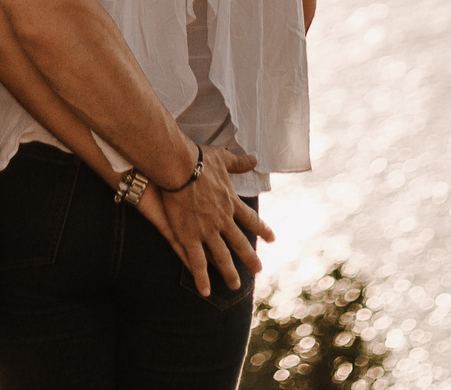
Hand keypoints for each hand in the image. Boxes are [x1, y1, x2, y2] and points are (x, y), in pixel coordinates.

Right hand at [142, 148, 270, 295]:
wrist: (179, 166)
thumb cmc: (198, 159)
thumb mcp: (222, 158)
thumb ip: (239, 162)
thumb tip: (254, 158)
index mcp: (230, 202)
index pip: (250, 219)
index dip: (261, 229)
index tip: (272, 238)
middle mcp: (222, 220)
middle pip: (239, 242)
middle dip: (249, 258)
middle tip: (258, 270)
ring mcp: (207, 230)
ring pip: (221, 256)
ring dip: (229, 272)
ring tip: (235, 286)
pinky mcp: (188, 236)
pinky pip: (196, 261)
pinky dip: (201, 277)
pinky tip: (205, 291)